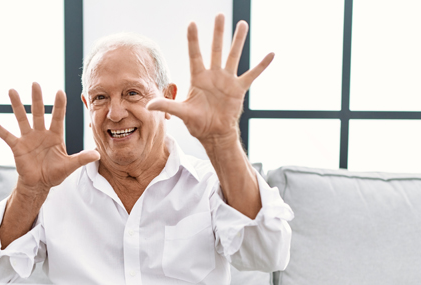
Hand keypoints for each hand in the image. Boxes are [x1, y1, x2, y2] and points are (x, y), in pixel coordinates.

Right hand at [0, 84, 99, 192]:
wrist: (39, 184)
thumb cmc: (55, 173)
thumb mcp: (70, 165)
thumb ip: (82, 158)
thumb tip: (98, 154)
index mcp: (55, 136)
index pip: (58, 117)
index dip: (59, 105)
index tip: (60, 91)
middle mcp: (41, 133)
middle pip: (38, 113)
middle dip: (37, 99)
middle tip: (35, 83)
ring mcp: (28, 138)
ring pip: (22, 119)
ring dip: (17, 106)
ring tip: (12, 91)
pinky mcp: (17, 146)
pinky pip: (5, 135)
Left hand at [146, 14, 272, 149]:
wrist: (214, 134)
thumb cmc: (197, 123)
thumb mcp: (181, 112)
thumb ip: (167, 105)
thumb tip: (149, 104)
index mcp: (198, 78)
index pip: (195, 54)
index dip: (193, 40)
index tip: (192, 23)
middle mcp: (213, 75)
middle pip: (215, 49)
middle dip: (217, 33)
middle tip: (219, 15)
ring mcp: (227, 80)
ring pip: (233, 56)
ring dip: (238, 41)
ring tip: (242, 24)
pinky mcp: (239, 89)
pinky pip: (252, 75)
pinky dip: (262, 65)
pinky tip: (271, 54)